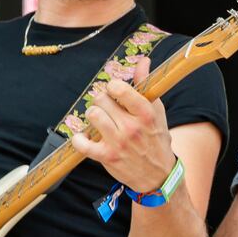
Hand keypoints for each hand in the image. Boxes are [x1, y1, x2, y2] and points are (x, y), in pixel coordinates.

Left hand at [68, 56, 175, 193]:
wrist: (158, 175)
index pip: (120, 89)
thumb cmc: (157, 140)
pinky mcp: (106, 157)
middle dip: (102, 100)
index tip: (115, 91)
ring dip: (94, 115)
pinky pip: (82, 143)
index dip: (113, 86)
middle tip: (107, 107)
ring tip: (100, 120)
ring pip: (93, 115)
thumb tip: (143, 61)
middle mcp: (131, 127)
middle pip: (101, 99)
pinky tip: (84, 137)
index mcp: (145, 113)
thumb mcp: (156, 112)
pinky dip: (79, 139)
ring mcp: (118, 143)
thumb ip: (146, 85)